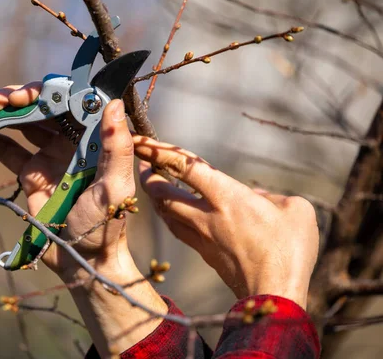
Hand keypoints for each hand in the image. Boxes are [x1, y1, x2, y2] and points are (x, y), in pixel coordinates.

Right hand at [0, 84, 167, 355]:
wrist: (82, 259)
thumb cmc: (105, 225)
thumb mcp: (114, 187)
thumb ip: (116, 147)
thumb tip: (112, 102)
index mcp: (92, 136)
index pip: (66, 103)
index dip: (43, 93)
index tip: (21, 96)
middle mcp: (70, 139)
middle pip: (39, 107)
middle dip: (12, 99)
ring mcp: (48, 154)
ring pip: (19, 123)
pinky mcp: (30, 172)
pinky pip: (6, 148)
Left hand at [134, 136, 318, 308]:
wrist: (275, 296)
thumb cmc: (290, 250)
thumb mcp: (295, 210)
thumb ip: (272, 197)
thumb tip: (256, 198)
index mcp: (226, 196)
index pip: (183, 166)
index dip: (158, 150)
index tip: (141, 140)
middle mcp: (206, 215)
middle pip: (162, 193)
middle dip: (147, 175)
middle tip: (142, 161)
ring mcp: (202, 236)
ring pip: (166, 213)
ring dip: (155, 197)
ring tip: (152, 183)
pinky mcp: (205, 254)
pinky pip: (178, 230)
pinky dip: (170, 216)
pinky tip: (172, 213)